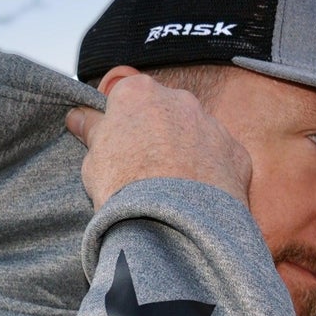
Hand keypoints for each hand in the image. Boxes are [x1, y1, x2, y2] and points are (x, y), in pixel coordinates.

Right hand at [65, 70, 250, 209]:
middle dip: (159, 135)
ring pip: (197, 135)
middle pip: (166, 113)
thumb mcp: (94, 160)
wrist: (172, 223)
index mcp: (139, 93)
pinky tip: (199, 198)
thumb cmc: (125, 188)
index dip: (124, 125)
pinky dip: (213, 174)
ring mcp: (212, 124)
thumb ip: (93, 131)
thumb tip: (78, 116)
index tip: (121, 148)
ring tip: (175, 190)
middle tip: (148, 171)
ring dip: (188, 154)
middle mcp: (179, 100)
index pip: (128, 98)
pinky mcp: (236, 152)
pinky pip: (222, 159)